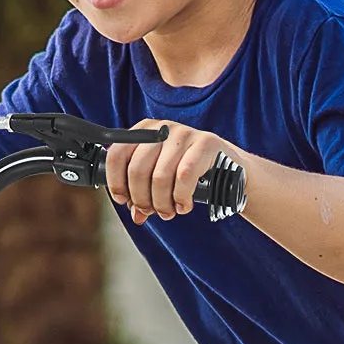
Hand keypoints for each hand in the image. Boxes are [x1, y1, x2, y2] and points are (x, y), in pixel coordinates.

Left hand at [105, 119, 244, 223]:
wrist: (227, 166)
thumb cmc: (187, 171)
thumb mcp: (159, 178)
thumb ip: (143, 193)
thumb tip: (136, 214)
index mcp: (143, 131)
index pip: (117, 154)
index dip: (116, 182)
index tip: (123, 200)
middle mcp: (161, 128)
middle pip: (137, 169)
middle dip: (141, 198)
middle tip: (150, 211)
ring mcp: (184, 133)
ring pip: (160, 177)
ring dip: (162, 203)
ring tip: (168, 212)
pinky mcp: (205, 143)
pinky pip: (184, 178)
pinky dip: (181, 198)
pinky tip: (183, 205)